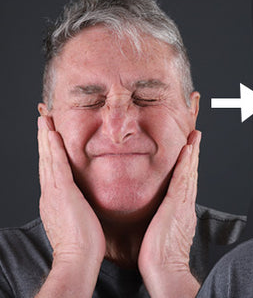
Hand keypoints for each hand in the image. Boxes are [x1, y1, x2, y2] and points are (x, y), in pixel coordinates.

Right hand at [36, 116, 104, 296]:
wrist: (78, 258)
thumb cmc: (84, 243)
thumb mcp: (78, 218)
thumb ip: (78, 205)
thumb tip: (83, 200)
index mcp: (54, 199)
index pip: (50, 168)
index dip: (49, 150)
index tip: (49, 134)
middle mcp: (50, 193)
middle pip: (45, 159)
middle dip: (44, 138)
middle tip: (42, 118)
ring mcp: (54, 192)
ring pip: (48, 158)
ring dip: (46, 136)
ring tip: (44, 118)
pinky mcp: (62, 192)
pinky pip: (57, 165)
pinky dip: (53, 148)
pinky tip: (53, 134)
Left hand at [138, 130, 201, 297]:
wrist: (166, 269)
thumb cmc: (160, 256)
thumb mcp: (161, 232)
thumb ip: (161, 220)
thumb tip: (155, 215)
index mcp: (182, 210)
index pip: (187, 182)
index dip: (189, 165)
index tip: (189, 150)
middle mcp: (186, 204)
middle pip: (192, 173)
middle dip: (194, 153)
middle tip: (196, 135)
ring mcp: (183, 203)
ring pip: (190, 172)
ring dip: (193, 152)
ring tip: (195, 136)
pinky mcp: (177, 204)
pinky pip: (183, 178)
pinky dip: (187, 163)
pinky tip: (188, 150)